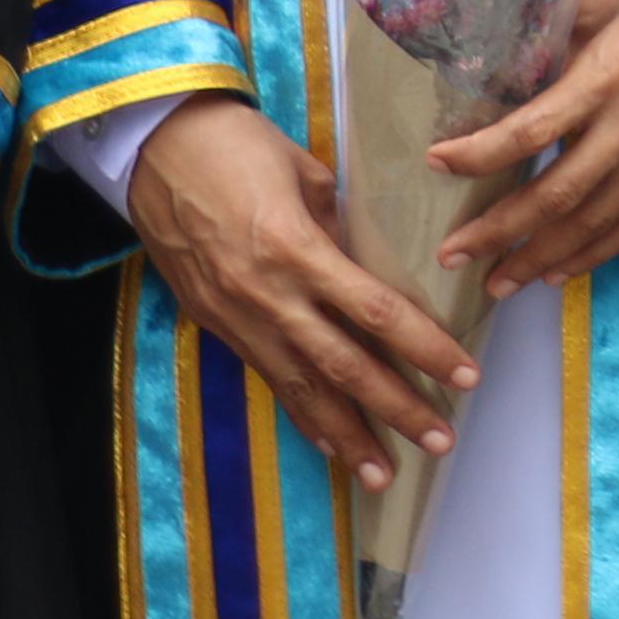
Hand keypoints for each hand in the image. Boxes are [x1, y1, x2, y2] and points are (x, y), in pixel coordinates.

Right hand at [125, 100, 477, 487]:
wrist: (153, 148)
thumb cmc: (236, 145)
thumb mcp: (303, 171)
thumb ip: (337, 223)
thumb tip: (363, 259)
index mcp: (299, 252)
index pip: (377, 313)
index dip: (425, 348)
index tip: (464, 374)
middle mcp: (271, 297)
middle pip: (345, 367)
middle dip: (396, 408)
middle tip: (441, 441)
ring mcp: (239, 316)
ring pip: (302, 389)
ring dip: (347, 435)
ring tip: (383, 473)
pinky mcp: (215, 323)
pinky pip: (268, 378)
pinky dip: (300, 414)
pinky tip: (326, 443)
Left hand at [431, 0, 618, 294]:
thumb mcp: (609, 0)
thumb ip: (556, 38)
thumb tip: (501, 65)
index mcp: (611, 75)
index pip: (532, 130)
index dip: (480, 155)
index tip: (438, 164)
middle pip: (557, 196)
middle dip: (499, 232)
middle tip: (452, 254)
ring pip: (594, 224)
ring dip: (540, 259)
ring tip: (497, 281)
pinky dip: (593, 253)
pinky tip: (558, 270)